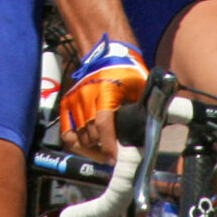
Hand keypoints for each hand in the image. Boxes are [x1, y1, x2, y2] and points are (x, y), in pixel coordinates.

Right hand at [59, 36, 147, 159]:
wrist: (107, 56)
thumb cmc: (126, 73)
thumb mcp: (139, 88)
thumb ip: (143, 109)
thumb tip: (150, 133)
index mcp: (105, 90)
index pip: (104, 123)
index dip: (108, 145)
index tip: (113, 159)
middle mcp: (86, 95)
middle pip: (91, 133)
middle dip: (102, 150)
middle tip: (113, 158)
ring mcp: (74, 100)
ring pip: (79, 136)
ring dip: (91, 149)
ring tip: (103, 154)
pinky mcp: (67, 104)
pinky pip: (66, 132)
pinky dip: (76, 143)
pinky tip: (87, 149)